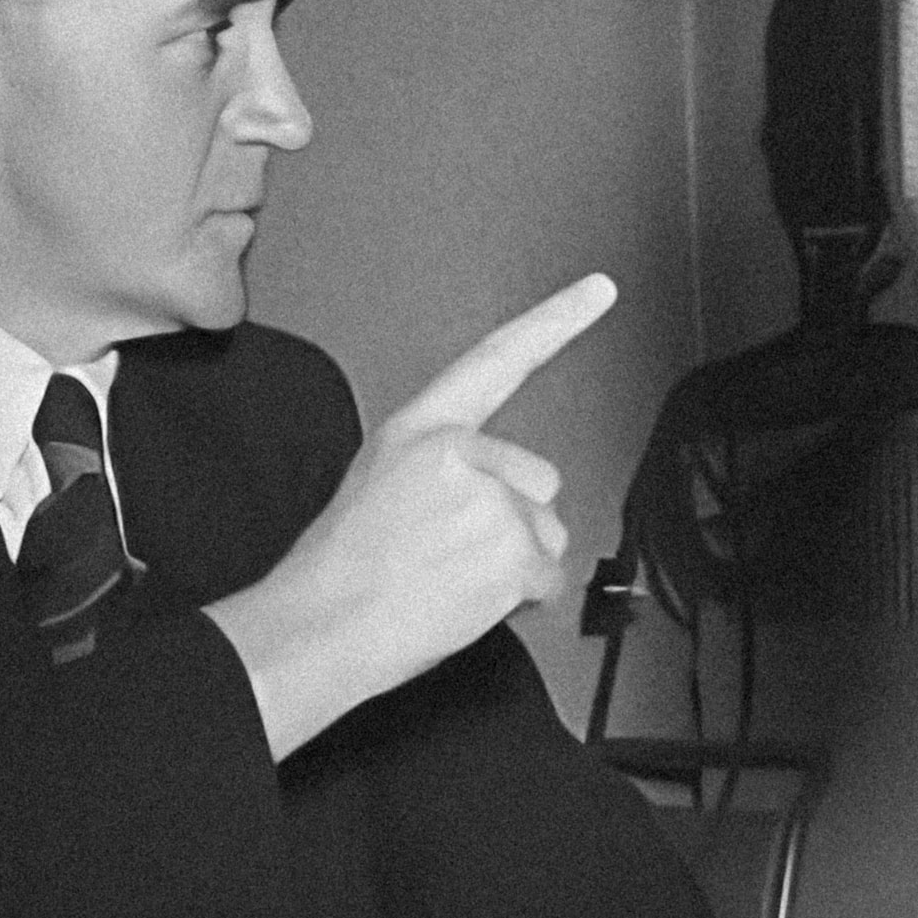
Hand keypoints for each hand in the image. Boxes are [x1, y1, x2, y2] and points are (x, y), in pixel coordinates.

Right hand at [208, 275, 614, 756]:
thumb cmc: (339, 570)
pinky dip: (518, 599)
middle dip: (512, 522)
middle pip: (539, 482)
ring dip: (512, 564)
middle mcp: (461, 452)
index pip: (500, 358)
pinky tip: (464, 600)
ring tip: (447, 579)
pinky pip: (545, 577)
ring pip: (544, 533)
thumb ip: (441, 468)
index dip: (556, 320)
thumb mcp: (379, 483)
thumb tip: (485, 495)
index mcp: (422, 429)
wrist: (319, 627)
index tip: (598, 290)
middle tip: (449, 553)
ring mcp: (491, 500)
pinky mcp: (512, 549)